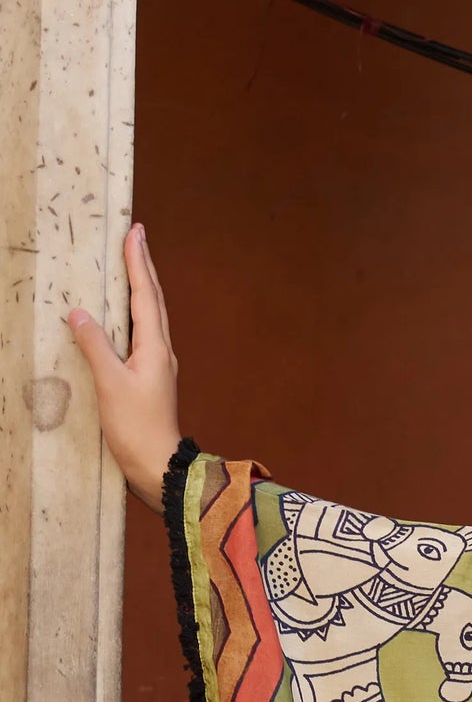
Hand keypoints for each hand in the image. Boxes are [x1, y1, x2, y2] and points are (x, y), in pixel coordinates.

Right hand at [67, 223, 181, 510]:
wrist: (159, 469)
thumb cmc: (137, 429)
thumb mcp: (110, 384)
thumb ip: (95, 345)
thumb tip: (80, 314)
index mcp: (154, 347)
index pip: (145, 295)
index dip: (138, 263)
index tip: (135, 232)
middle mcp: (161, 352)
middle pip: (152, 301)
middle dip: (143, 268)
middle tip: (136, 238)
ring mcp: (158, 367)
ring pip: (150, 318)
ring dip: (141, 290)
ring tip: (132, 268)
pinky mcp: (150, 381)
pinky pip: (142, 337)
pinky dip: (134, 317)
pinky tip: (124, 320)